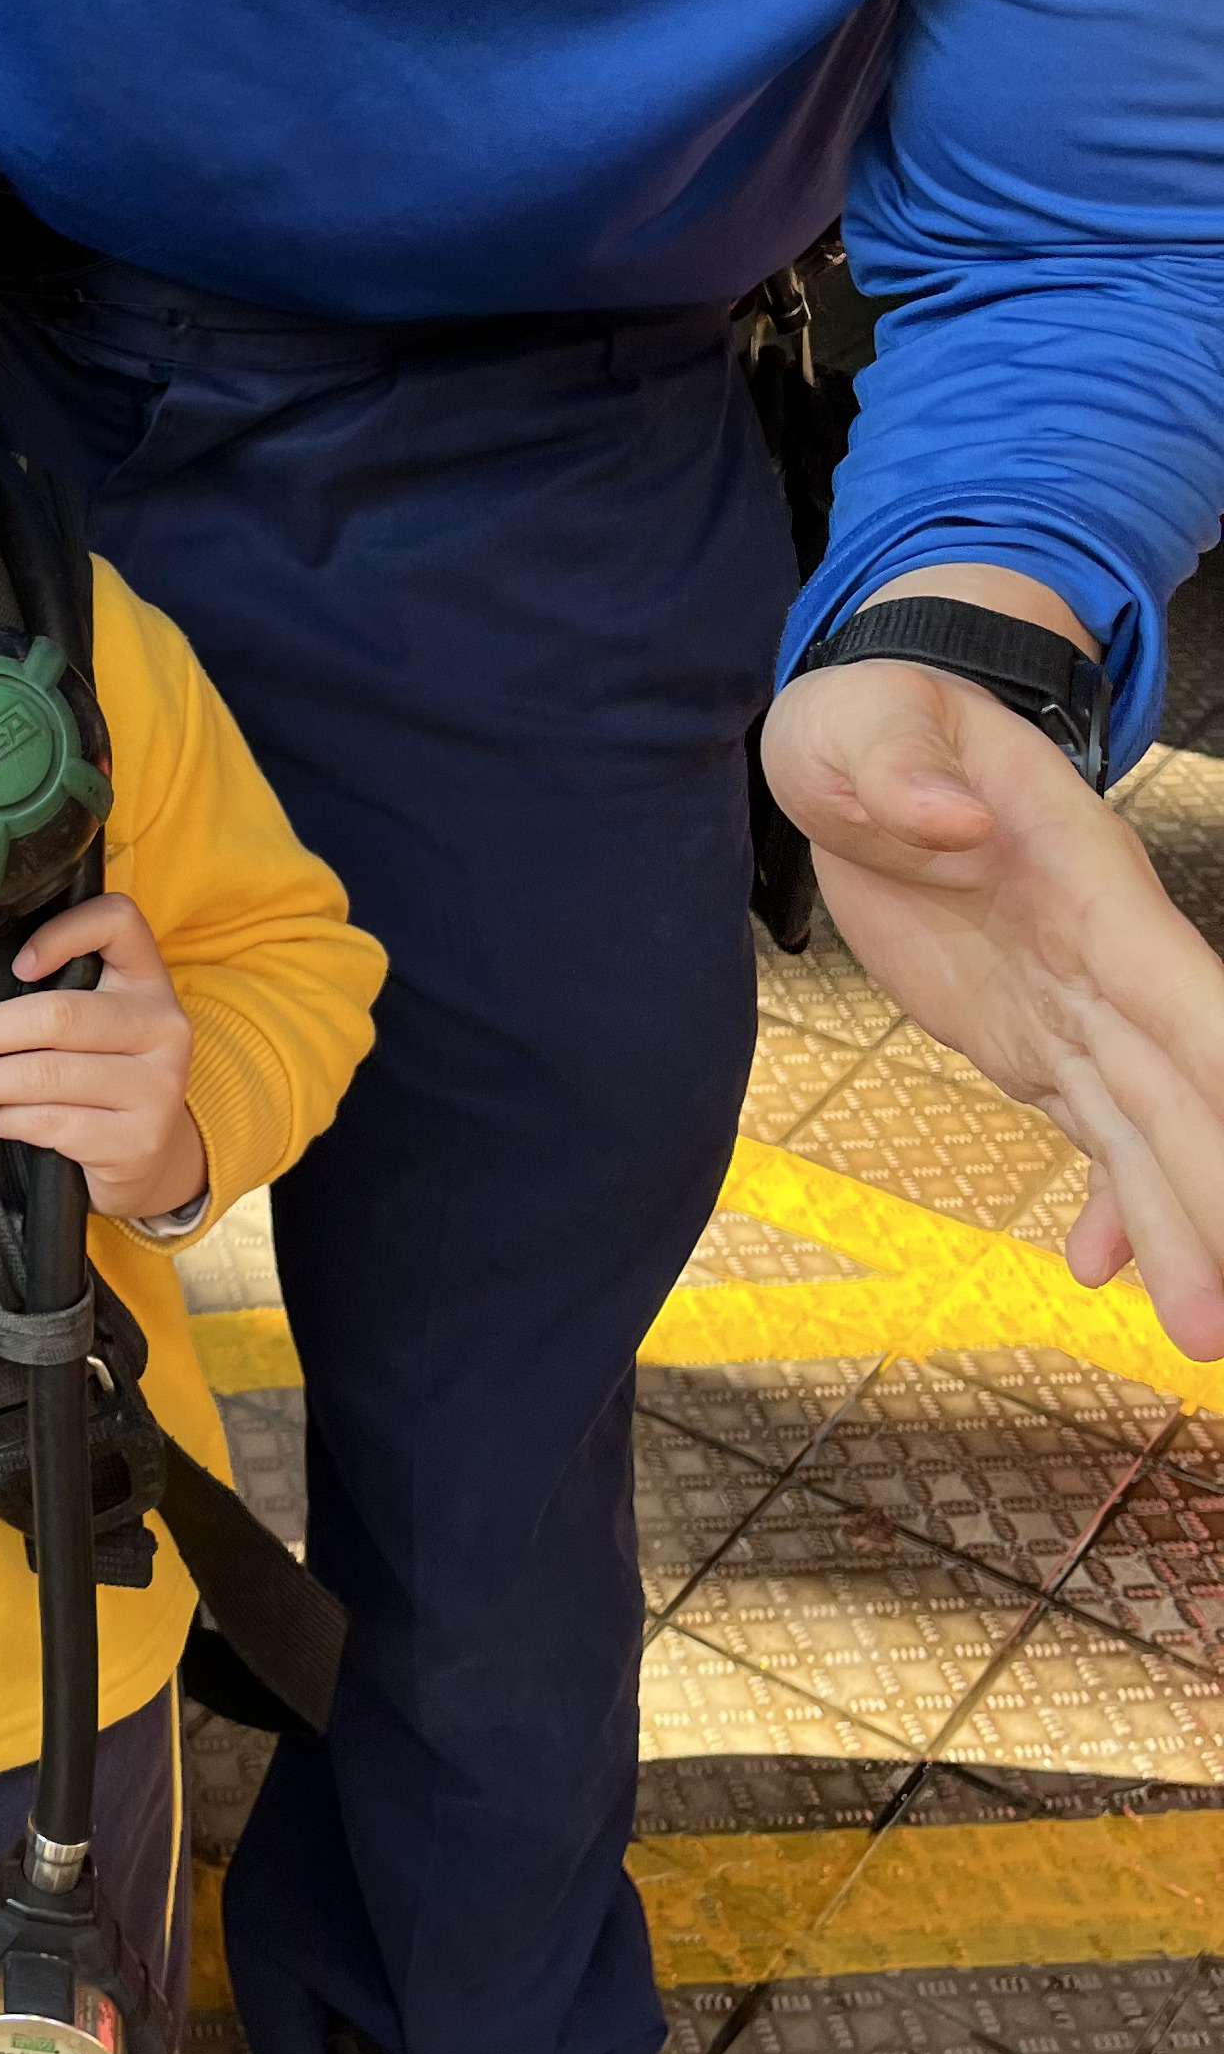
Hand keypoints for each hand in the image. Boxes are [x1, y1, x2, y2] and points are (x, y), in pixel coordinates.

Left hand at [0, 892, 209, 1222]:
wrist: (152, 1155)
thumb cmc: (102, 1073)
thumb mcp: (95, 1024)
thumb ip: (57, 997)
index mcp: (147, 981)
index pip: (118, 923)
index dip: (63, 933)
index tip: (16, 964)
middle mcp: (164, 1027)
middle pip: (60, 1015)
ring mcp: (158, 1086)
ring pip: (49, 1075)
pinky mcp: (139, 1140)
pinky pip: (56, 1124)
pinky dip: (10, 1120)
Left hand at [762, 657, 1223, 1356]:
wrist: (873, 735)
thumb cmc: (880, 714)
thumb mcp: (865, 719)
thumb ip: (902, 766)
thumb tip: (944, 816)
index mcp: (1087, 886)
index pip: (1180, 994)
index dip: (1223, 1070)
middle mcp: (1105, 959)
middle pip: (1183, 1091)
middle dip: (1216, 1194)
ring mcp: (1074, 1006)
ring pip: (1146, 1130)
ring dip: (1181, 1228)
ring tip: (1209, 1339)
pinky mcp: (1033, 1037)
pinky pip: (1088, 1131)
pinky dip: (1107, 1204)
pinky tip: (1110, 1275)